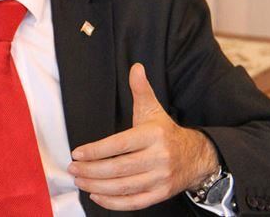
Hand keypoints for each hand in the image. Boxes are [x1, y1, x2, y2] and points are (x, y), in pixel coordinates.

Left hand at [67, 63, 218, 210]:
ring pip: (124, 187)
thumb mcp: (153, 109)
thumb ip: (141, 90)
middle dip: (91, 171)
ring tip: (79, 181)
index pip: (119, 145)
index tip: (76, 153)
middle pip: (119, 168)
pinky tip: (96, 196)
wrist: (196, 157)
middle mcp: (159, 158)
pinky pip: (134, 202)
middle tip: (72, 169)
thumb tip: (136, 67)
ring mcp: (161, 178)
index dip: (96, 151)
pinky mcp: (161, 194)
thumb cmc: (165, 132)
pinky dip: (113, 203)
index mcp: (153, 136)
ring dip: (97, 187)